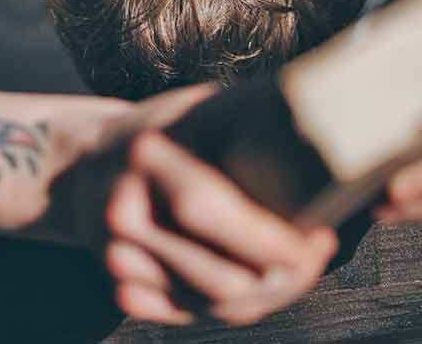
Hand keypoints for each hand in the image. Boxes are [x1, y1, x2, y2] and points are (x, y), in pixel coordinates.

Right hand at [57, 84, 337, 325]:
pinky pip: (190, 314)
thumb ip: (253, 122)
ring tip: (300, 265)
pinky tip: (262, 283)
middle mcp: (123, 211)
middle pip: (218, 275)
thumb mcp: (202, 108)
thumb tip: (333, 142)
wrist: (88, 160)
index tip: (319, 236)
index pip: (208, 209)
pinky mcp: (121, 285)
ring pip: (211, 304)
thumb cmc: (167, 129)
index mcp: (145, 156)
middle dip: (283, 275)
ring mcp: (116, 256)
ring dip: (267, 294)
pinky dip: (234, 305)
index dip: (270, 237)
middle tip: (318, 252)